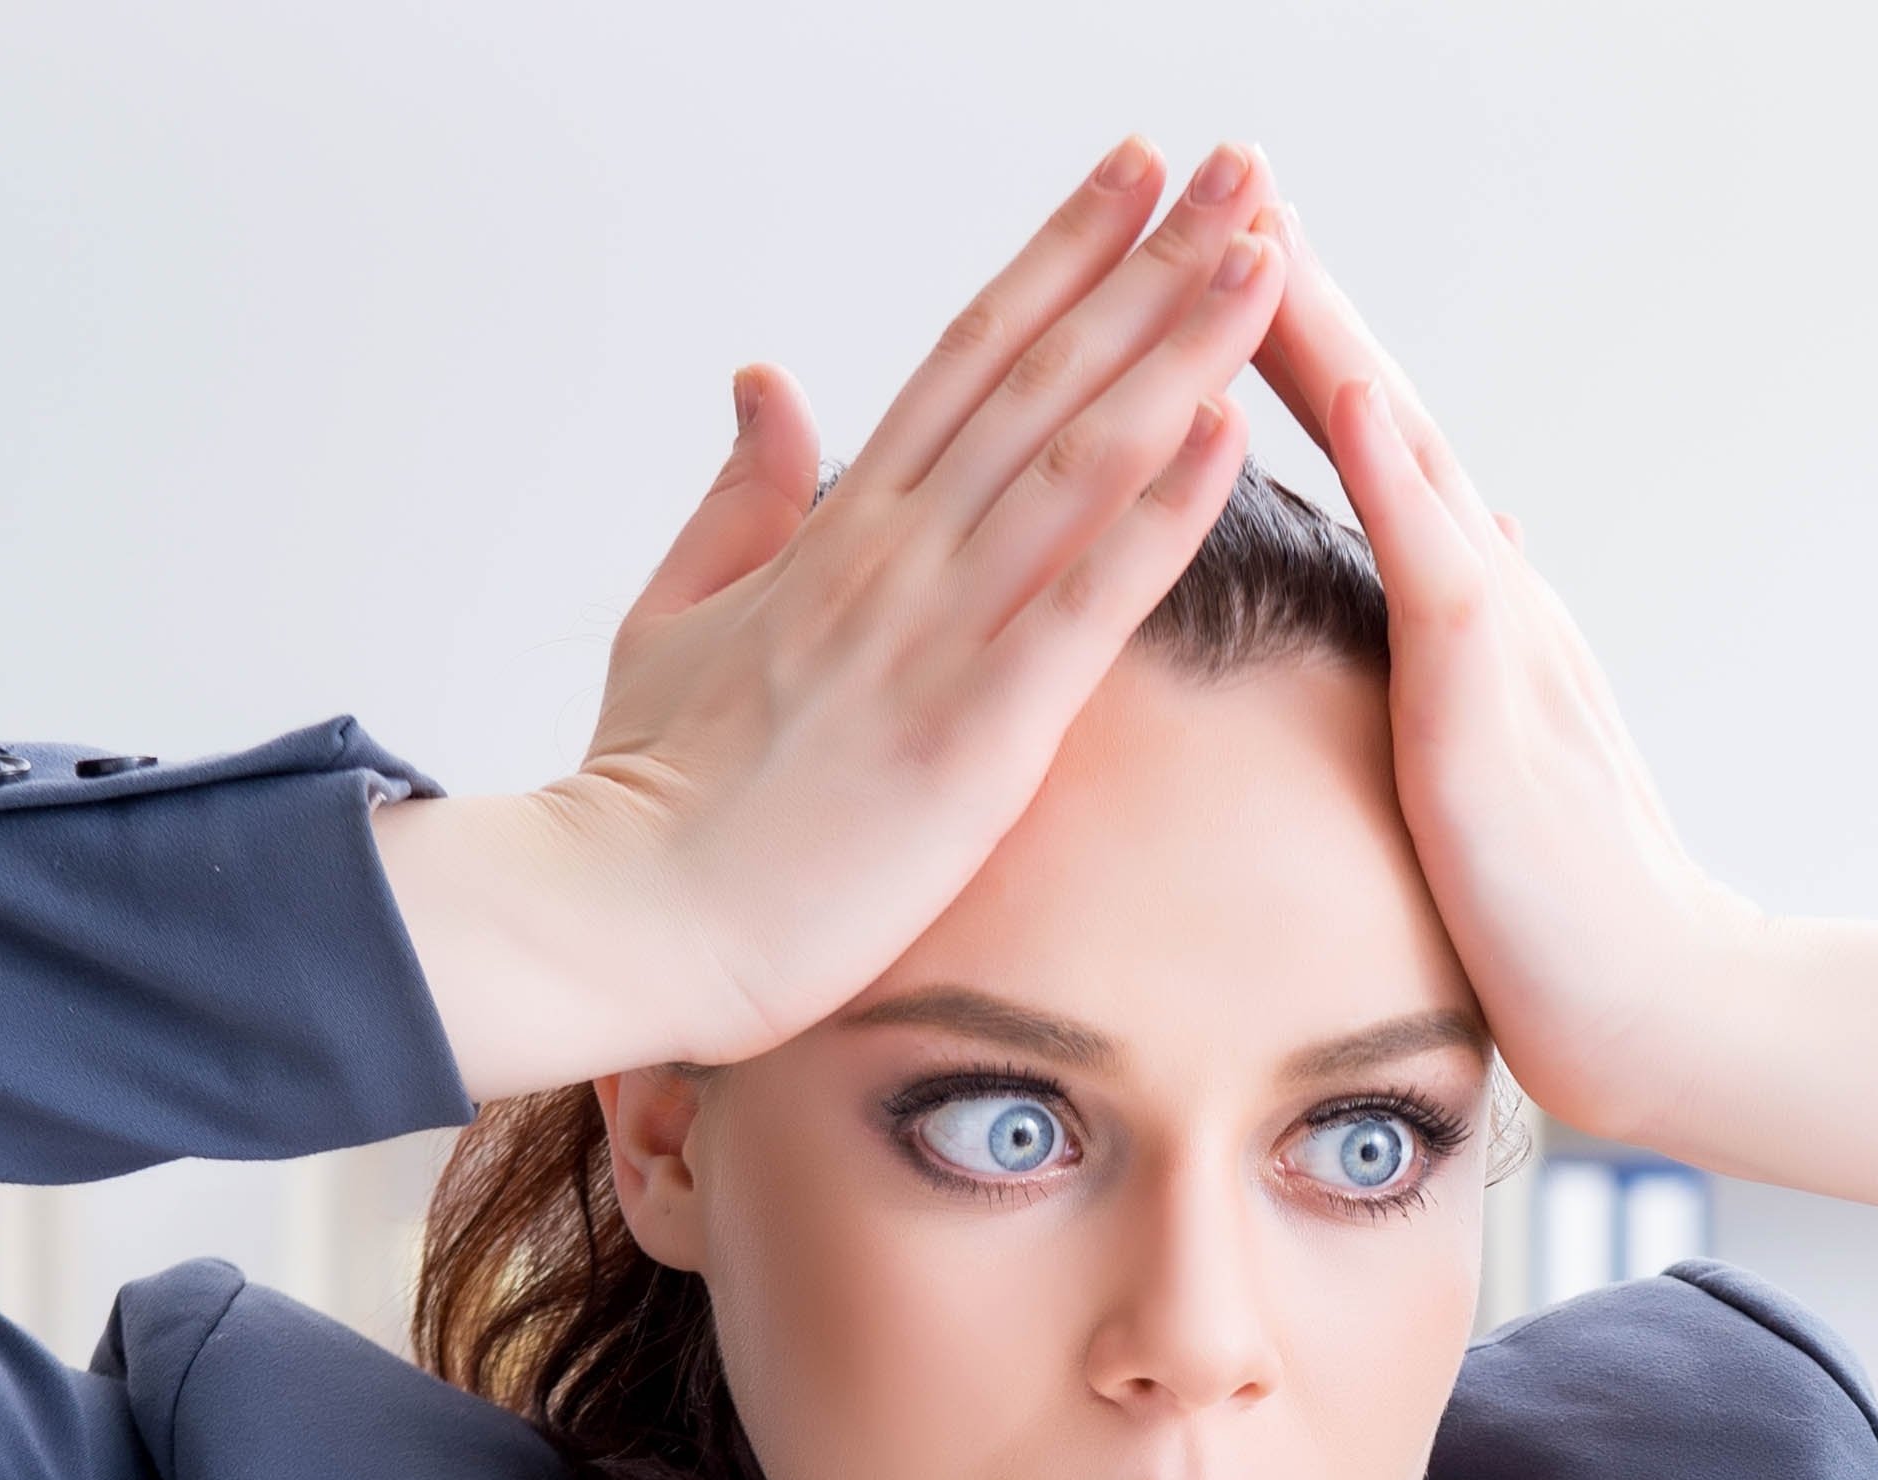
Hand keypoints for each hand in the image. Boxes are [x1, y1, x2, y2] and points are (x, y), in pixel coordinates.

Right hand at [376, 140, 1292, 1097]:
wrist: (615, 916)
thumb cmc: (651, 795)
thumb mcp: (675, 613)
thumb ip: (739, 495)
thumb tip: (767, 381)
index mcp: (842, 527)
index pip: (971, 356)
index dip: (1060, 255)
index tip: (1131, 173)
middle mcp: (895, 552)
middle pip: (1044, 372)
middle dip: (1149, 264)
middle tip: (1237, 164)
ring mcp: (932, 632)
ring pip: (1079, 457)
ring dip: (1180, 349)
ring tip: (1262, 251)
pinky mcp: (970, 730)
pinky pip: (1084, 602)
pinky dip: (1159, 513)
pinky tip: (1228, 431)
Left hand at [1260, 224, 1877, 1243]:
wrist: (1655, 1015)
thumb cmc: (1553, 925)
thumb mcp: (1482, 765)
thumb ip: (1467, 658)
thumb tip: (1465, 560)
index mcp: (1457, 610)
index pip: (1358, 446)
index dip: (1285, 346)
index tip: (1211, 254)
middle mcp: (1482, 589)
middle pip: (1371, 406)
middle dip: (1291, 289)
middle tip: (1222, 170)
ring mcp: (1497, 632)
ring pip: (1397, 447)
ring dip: (1327, 332)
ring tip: (1256, 222)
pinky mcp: (1493, 702)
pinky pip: (1432, 559)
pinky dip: (1384, 464)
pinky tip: (1337, 386)